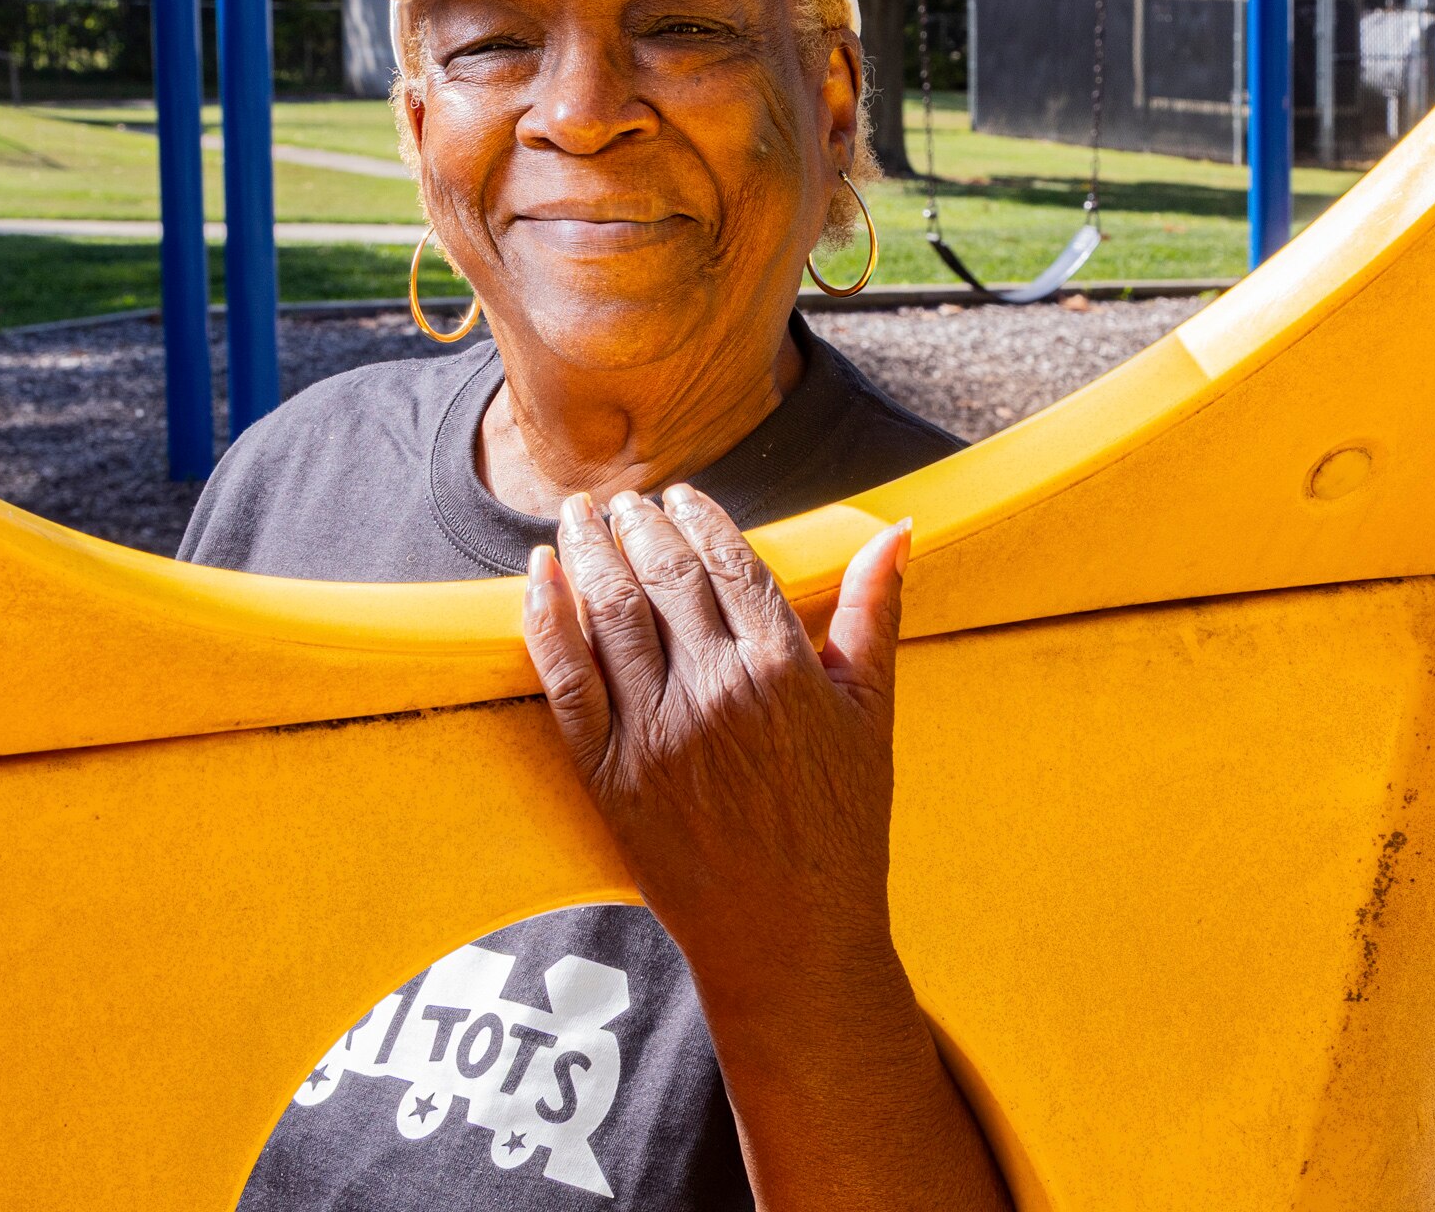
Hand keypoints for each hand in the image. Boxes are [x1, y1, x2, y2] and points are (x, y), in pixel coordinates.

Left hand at [523, 492, 1010, 1210]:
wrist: (790, 938)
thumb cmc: (841, 829)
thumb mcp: (871, 715)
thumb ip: (873, 612)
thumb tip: (897, 531)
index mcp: (784, 668)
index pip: (730, 560)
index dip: (699, 517)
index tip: (680, 496)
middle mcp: (717, 689)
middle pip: (664, 574)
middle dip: (637, 522)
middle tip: (622, 498)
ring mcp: (657, 731)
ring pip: (609, 611)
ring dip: (588, 550)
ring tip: (578, 517)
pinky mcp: (610, 773)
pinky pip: (565, 678)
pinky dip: (545, 619)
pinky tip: (538, 577)